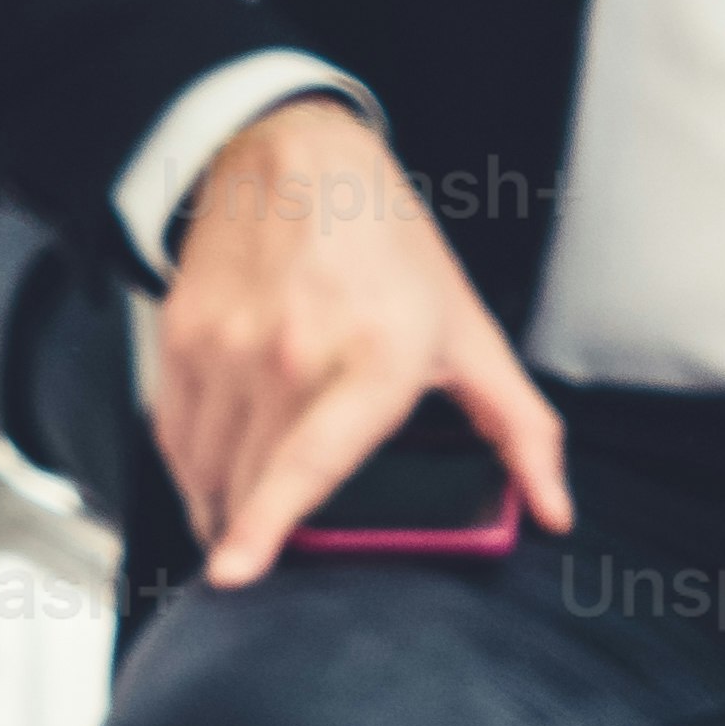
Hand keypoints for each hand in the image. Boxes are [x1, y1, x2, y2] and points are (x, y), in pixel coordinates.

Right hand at [154, 93, 576, 582]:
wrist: (294, 153)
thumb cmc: (385, 244)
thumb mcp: (468, 331)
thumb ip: (520, 429)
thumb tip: (553, 509)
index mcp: (371, 360)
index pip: (306, 462)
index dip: (264, 526)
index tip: (234, 572)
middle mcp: (288, 352)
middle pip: (247, 478)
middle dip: (247, 533)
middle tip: (261, 561)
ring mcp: (226, 341)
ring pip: (202, 461)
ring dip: (215, 505)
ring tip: (234, 526)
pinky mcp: (181, 331)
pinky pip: (171, 427)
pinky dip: (187, 464)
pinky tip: (211, 476)